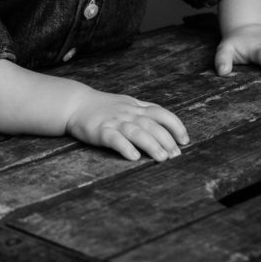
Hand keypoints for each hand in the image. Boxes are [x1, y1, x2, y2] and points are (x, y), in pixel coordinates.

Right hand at [65, 89, 188, 161]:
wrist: (75, 103)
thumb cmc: (104, 106)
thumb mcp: (127, 104)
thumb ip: (144, 112)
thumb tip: (167, 127)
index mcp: (136, 107)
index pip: (161, 113)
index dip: (175, 125)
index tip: (184, 140)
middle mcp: (128, 113)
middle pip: (152, 125)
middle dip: (167, 140)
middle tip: (176, 156)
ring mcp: (114, 122)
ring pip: (137, 132)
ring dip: (152, 145)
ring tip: (162, 158)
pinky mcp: (101, 131)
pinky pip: (115, 139)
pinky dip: (125, 147)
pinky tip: (134, 156)